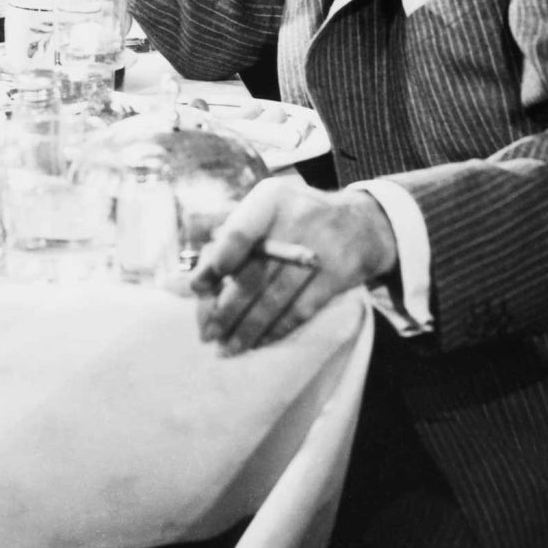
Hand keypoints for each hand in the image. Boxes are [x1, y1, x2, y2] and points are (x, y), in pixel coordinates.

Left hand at [190, 177, 397, 353]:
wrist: (361, 224)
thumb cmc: (298, 215)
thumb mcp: (266, 203)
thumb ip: (227, 220)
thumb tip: (186, 236)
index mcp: (271, 199)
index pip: (238, 232)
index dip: (215, 262)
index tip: (197, 287)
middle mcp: (297, 220)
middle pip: (254, 274)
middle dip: (227, 309)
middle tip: (207, 332)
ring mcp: (319, 250)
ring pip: (275, 298)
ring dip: (248, 328)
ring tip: (227, 348)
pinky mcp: (337, 276)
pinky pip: (300, 310)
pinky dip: (276, 329)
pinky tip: (258, 342)